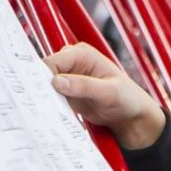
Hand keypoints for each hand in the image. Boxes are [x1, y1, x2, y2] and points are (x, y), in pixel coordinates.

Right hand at [44, 44, 166, 148]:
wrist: (132, 117)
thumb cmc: (128, 99)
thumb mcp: (108, 93)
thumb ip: (83, 86)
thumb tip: (57, 81)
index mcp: (82, 54)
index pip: (52, 61)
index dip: (41, 76)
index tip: (37, 93)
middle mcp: (72, 63)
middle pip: (44, 73)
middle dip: (40, 88)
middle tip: (37, 105)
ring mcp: (68, 78)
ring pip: (45, 86)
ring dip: (43, 98)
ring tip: (42, 112)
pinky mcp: (66, 93)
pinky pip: (50, 97)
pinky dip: (48, 105)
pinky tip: (48, 115)